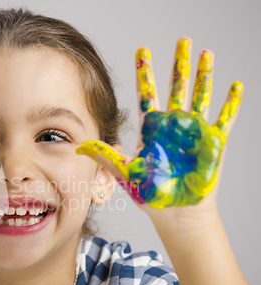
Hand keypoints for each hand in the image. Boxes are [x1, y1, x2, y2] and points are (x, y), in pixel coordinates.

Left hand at [76, 37, 242, 213]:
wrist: (174, 213)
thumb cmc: (151, 194)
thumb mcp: (125, 173)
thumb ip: (105, 157)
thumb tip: (81, 146)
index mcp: (151, 128)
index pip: (147, 93)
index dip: (145, 72)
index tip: (142, 51)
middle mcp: (173, 124)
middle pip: (176, 86)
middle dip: (178, 64)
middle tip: (182, 39)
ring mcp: (194, 131)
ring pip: (200, 95)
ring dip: (204, 75)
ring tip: (206, 53)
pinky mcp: (213, 142)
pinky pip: (225, 118)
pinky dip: (231, 103)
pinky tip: (236, 86)